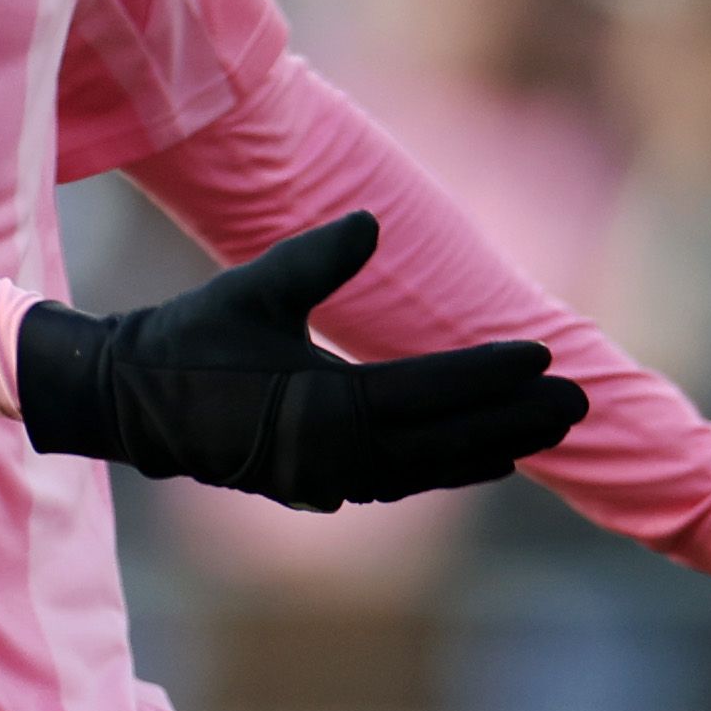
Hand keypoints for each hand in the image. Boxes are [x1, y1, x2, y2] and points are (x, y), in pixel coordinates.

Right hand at [15, 212, 591, 509]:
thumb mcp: (256, 287)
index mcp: (328, 409)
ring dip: (490, 450)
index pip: (434, 391)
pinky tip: (481, 458)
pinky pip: (400, 483)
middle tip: (581, 403)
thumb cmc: (190, 336)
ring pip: (430, 472)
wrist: (129, 402)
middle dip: (519, 423)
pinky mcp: (316, 489)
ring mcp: (327, 483)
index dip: (494, 373)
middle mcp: (337, 457)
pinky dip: (446, 469)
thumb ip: (320, 256)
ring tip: (545, 429)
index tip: (547, 356)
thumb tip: (374, 220)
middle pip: (450, 444)